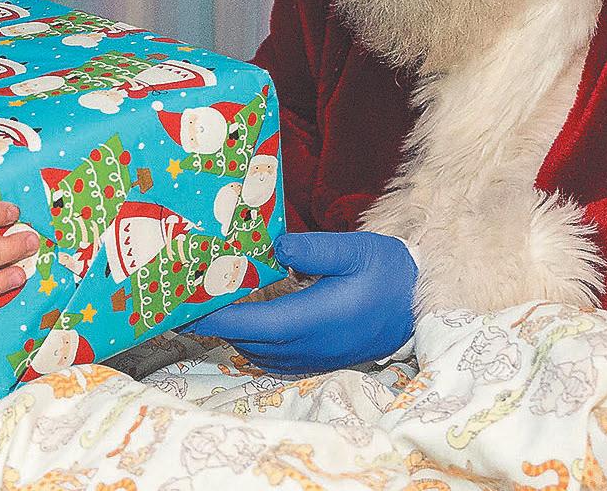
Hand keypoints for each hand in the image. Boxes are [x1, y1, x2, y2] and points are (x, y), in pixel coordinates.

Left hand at [182, 231, 416, 375]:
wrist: (421, 307)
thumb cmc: (389, 273)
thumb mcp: (356, 249)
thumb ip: (314, 248)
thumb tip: (275, 246)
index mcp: (314, 319)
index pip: (252, 324)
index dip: (216, 318)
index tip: (185, 308)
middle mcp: (309, 346)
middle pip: (247, 341)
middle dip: (216, 323)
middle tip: (187, 299)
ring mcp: (314, 358)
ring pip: (257, 352)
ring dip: (233, 333)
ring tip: (210, 306)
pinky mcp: (318, 360)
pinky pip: (273, 358)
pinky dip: (252, 342)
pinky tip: (247, 321)